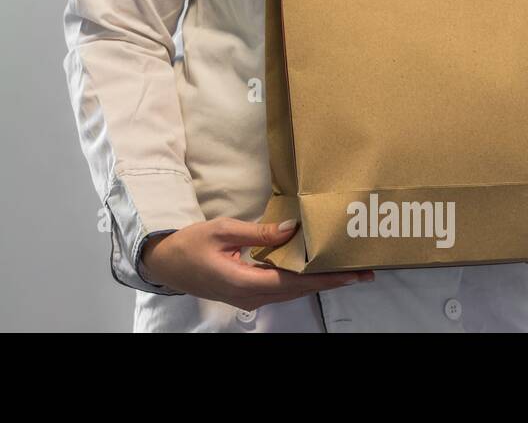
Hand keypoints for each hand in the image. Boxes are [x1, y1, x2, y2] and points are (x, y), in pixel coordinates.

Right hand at [140, 217, 373, 310]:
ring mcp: (249, 299)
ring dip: (318, 281)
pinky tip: (313, 268)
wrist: (164, 263)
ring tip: (344, 269)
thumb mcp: (222, 230)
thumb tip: (293, 229)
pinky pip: (280, 288)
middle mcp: (252, 297)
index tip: (353, 273)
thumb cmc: (189, 244)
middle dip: (331, 280)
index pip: (295, 282)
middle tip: (363, 271)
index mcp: (245, 283)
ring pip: (292, 291)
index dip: (326, 278)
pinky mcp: (247, 294)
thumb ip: (259, 232)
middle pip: (299, 290)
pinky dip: (301, 279)